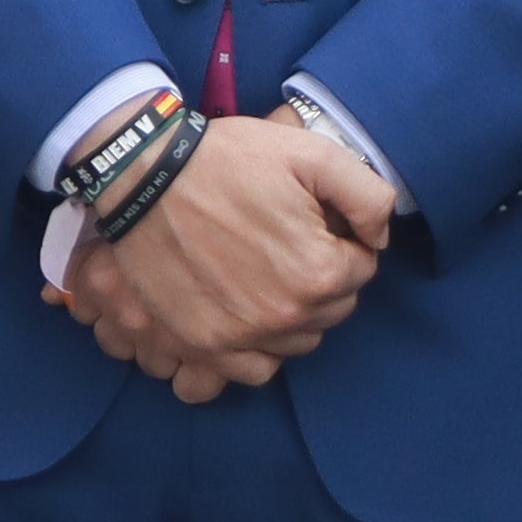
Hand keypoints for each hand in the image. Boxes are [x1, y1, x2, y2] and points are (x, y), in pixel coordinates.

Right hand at [54, 111, 388, 399]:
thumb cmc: (226, 160)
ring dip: (293, 311)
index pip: (362, 268)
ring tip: (264, 272)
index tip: (309, 220)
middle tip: (285, 240)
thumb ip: (368, 196)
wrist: (142, 175)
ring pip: (299, 340)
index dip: (340, 239)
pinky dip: (260, 349)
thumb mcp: (310, 153)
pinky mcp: (204, 343)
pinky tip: (250, 315)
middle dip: (321, 276)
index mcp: (319, 271)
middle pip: (333, 308)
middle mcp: (286, 315)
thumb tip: (378, 239)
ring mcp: (242, 335)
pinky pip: (255, 369)